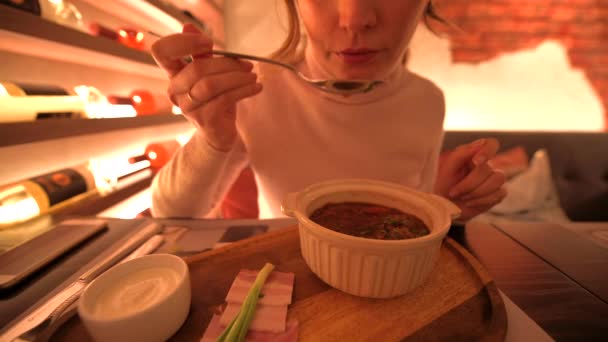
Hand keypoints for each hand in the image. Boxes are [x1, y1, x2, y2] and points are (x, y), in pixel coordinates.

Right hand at [151, 24, 262, 150]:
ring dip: (237, 77)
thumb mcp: (209, 75)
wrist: (219, 135)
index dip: (182, 42)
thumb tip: (189, 26)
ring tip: (253, 76)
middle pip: (197, 68)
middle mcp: (176, 91)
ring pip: (212, 84)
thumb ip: (201, 54)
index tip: (208, 42)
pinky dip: (244, 90)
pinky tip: (256, 87)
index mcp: (174, 76)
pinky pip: (225, 99)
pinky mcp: (205, 119)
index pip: (162, 52)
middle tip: (247, 65)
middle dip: (226, 63)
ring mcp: (188, 107)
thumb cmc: (215, 101)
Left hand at [434, 138, 506, 220]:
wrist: (441, 207)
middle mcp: (486, 165)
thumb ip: (462, 153)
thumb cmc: (441, 185)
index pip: (491, 144)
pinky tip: (469, 203)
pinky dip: (481, 201)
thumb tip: (481, 143)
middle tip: (453, 192)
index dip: (487, 151)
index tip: (475, 162)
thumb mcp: (447, 167)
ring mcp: (493, 180)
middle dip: (470, 183)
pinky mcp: (497, 194)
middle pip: (489, 169)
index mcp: (473, 155)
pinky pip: (499, 194)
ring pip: (498, 180)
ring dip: (476, 192)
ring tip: (462, 198)